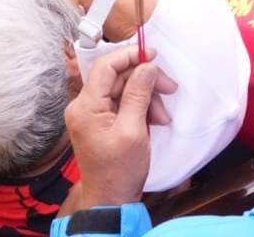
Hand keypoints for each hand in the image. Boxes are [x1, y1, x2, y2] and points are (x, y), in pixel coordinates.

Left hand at [64, 47, 177, 210]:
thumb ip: (138, 94)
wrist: (111, 199)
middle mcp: (83, 106)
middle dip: (145, 81)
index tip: (154, 54)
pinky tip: (155, 119)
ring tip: (163, 116)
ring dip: (147, 97)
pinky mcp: (100, 122)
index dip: (130, 55)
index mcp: (85, 106)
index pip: (105, 66)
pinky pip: (122, 103)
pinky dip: (141, 107)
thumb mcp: (133, 130)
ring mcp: (91, 114)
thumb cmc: (120, 170)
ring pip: (122, 90)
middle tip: (170, 88)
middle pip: (117, 77)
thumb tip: (147, 66)